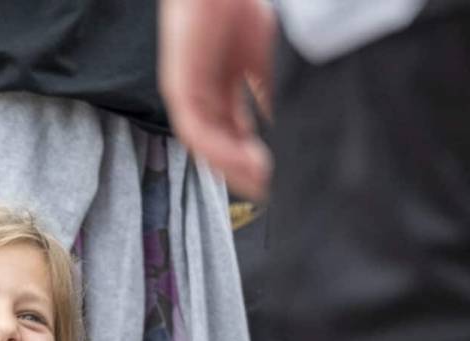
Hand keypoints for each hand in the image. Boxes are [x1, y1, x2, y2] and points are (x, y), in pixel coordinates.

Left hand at [160, 0, 276, 197]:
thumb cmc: (238, 8)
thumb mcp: (264, 61)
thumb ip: (270, 97)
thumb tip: (290, 133)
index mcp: (220, 94)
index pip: (236, 140)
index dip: (257, 164)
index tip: (281, 182)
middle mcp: (201, 100)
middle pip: (220, 150)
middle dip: (247, 174)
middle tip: (275, 193)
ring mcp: (187, 96)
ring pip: (208, 148)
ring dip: (235, 169)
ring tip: (264, 184)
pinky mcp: (178, 89)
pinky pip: (197, 131)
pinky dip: (222, 150)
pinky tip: (248, 161)